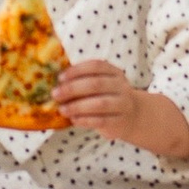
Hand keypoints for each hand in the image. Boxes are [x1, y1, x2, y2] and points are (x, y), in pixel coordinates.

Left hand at [57, 64, 188, 165]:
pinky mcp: (120, 122)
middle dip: (73, 89)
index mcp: (114, 72)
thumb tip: (56, 83)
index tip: (61, 77)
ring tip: (62, 109)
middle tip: (55, 94)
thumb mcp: (102, 84)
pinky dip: (85, 120)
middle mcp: (120, 86)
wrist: (133, 116)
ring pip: (99, 103)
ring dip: (77, 106)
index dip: (77, 70)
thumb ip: (84, 81)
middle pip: (96, 84)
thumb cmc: (108, 97)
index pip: (96, 66)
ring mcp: (123, 104)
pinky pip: (101, 120)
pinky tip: (73, 120)